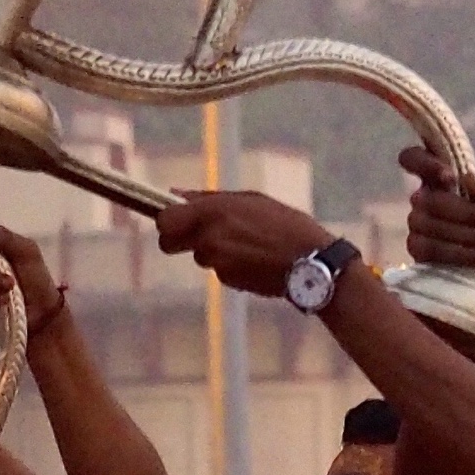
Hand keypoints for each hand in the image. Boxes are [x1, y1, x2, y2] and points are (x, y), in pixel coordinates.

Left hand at [154, 190, 330, 298]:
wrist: (309, 263)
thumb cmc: (283, 224)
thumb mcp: (249, 200)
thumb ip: (208, 198)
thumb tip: (175, 194)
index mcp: (213, 211)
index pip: (164, 220)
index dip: (166, 220)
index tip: (174, 219)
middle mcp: (209, 238)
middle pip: (167, 244)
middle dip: (177, 241)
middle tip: (200, 234)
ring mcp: (215, 262)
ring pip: (199, 256)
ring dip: (213, 251)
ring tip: (246, 243)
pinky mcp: (225, 280)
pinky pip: (218, 269)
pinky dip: (230, 264)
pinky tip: (253, 258)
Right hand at [400, 145, 474, 296]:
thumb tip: (469, 179)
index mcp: (441, 182)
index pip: (414, 158)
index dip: (424, 162)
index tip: (450, 179)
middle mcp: (423, 201)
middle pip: (427, 198)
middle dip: (463, 210)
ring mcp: (416, 227)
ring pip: (426, 223)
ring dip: (464, 233)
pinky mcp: (416, 254)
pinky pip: (428, 248)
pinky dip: (457, 252)